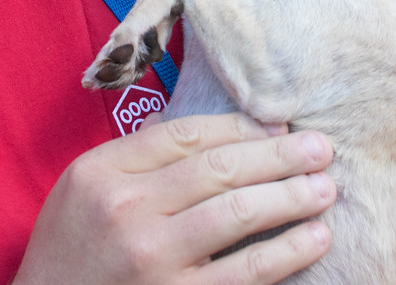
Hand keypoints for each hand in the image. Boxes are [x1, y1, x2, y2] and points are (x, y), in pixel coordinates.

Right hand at [13, 113, 335, 283]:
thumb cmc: (70, 253)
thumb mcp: (83, 191)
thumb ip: (137, 156)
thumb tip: (215, 130)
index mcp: (103, 172)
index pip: (187, 135)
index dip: (242, 127)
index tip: (279, 125)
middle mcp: (126, 210)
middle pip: (220, 169)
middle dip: (280, 155)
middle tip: (322, 149)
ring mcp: (152, 259)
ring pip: (239, 214)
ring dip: (292, 197)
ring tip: (325, 189)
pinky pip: (245, 272)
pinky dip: (287, 252)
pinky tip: (315, 239)